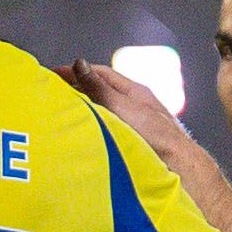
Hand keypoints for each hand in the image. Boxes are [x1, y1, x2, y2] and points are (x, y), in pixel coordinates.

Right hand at [60, 56, 194, 164]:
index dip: (76, 72)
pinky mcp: (133, 143)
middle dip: (77, 90)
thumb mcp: (123, 108)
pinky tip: (82, 137)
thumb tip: (80, 64)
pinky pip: (108, 131)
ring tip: (62, 116)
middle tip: (52, 95)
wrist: (179, 167)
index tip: (53, 74)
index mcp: (134, 92)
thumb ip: (100, 89)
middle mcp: (135, 106)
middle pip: (101, 93)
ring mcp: (135, 125)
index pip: (100, 74)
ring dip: (84, 112)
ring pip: (104, 113)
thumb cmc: (157, 136)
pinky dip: (93, 129)